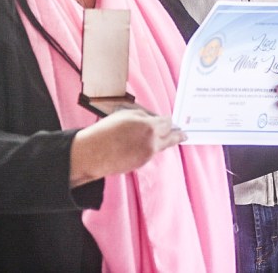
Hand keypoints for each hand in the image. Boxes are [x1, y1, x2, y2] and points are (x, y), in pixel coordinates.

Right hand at [69, 108, 184, 186]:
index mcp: (149, 127)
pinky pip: (150, 153)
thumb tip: (153, 120)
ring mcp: (147, 155)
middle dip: (177, 135)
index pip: (166, 122)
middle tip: (185, 134)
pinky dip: (150, 148)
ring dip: (163, 141)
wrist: (92, 155)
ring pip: (161, 146)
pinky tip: (144, 144)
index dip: (167, 120)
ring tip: (170, 137)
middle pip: (171, 138)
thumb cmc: (105, 131)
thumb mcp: (125, 115)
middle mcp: (152, 142)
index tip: (170, 120)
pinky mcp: (140, 164)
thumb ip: (143, 116)